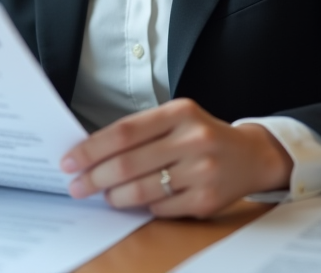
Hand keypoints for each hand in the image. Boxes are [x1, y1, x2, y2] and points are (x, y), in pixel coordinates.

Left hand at [60, 98, 291, 217]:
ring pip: (142, 190)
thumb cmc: (202, 135)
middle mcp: (194, 139)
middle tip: (76, 185)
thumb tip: (91, 152)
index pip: (124, 132)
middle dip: (94, 177)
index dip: (91, 148)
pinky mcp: (207, 200)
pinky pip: (160, 208)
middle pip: (128, 163)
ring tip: (104, 195)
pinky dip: (143, 206)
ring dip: (114, 196)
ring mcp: (202, 171)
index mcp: (180, 112)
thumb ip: (140, 132)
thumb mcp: (176, 119)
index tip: (70, 160)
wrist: (251, 156)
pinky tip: (136, 201)